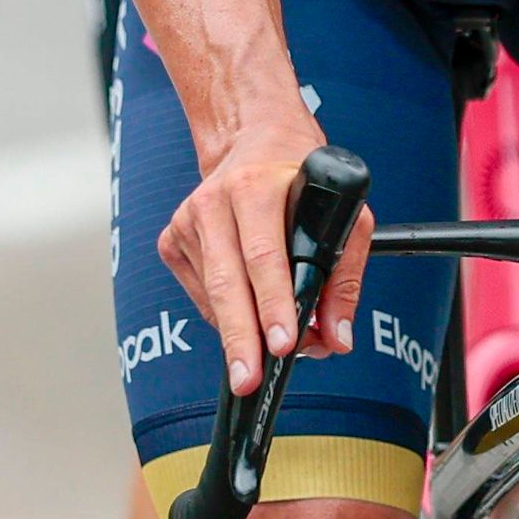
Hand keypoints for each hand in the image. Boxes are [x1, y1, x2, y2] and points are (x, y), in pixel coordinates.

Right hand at [158, 101, 368, 397]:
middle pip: (227, 282)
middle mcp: (215, 202)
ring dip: (240, 331)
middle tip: (250, 379)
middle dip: (241, 337)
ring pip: (213, 294)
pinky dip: (224, 312)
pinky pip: (201, 294)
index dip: (273, 303)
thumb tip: (336, 336)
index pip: (264, 255)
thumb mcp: (345, 213)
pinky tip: (243, 312)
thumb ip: (346, 277)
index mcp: (256, 187)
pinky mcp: (172, 239)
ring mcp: (187, 221)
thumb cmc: (302, 178)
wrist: (252, 139)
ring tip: (263, 357)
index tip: (283, 344)